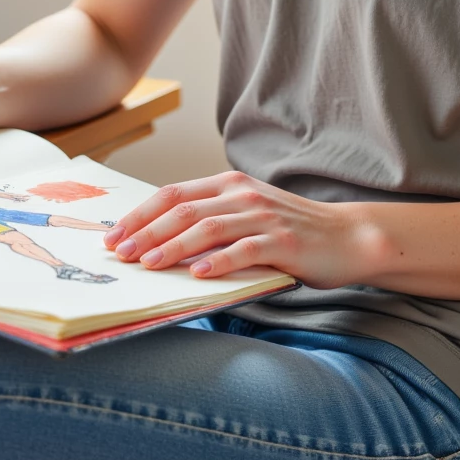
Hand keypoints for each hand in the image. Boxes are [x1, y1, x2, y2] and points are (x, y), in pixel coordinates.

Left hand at [102, 170, 370, 286]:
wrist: (347, 237)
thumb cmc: (290, 232)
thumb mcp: (245, 216)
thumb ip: (210, 222)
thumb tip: (157, 245)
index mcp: (228, 184)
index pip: (172, 194)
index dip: (139, 215)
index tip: (113, 237)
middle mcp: (242, 194)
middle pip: (183, 209)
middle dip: (146, 232)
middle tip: (121, 254)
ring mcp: (263, 216)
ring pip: (208, 228)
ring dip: (173, 246)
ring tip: (148, 264)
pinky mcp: (284, 241)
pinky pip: (245, 250)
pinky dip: (218, 262)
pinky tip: (197, 275)